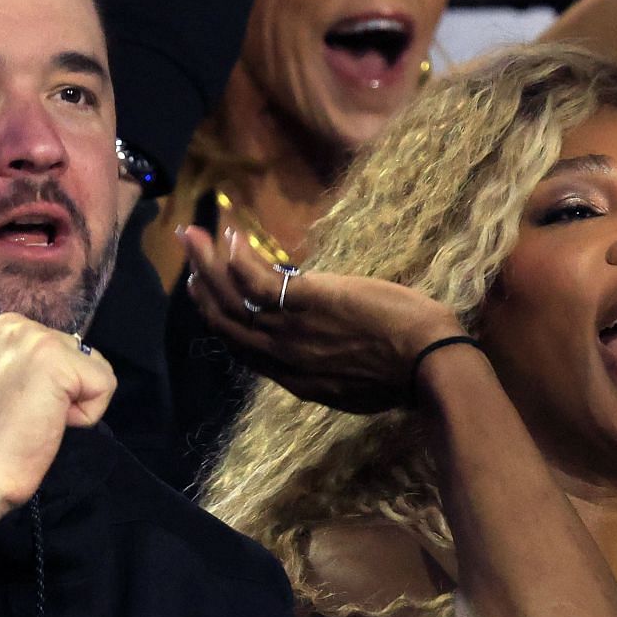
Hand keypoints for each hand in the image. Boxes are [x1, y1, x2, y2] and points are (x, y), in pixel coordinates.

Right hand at [0, 314, 113, 579]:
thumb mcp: (6, 383)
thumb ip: (32, 366)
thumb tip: (72, 372)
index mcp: (0, 329)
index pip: (63, 348)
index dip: (54, 387)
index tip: (20, 407)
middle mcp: (14, 325)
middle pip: (82, 355)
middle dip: (66, 392)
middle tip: (28, 416)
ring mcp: (34, 339)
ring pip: (96, 369)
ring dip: (76, 404)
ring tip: (37, 418)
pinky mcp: (56, 360)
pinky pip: (105, 386)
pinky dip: (87, 415)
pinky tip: (49, 423)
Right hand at [179, 225, 463, 413]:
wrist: (428, 362)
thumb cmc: (408, 369)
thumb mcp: (359, 381)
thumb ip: (334, 368)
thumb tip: (332, 351)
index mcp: (297, 379)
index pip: (245, 350)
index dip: (222, 323)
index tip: (210, 300)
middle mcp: (282, 358)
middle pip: (227, 323)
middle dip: (203, 290)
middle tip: (189, 260)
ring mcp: (291, 331)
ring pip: (232, 299)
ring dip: (207, 265)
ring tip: (192, 236)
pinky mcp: (306, 302)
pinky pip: (256, 281)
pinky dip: (236, 257)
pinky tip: (229, 235)